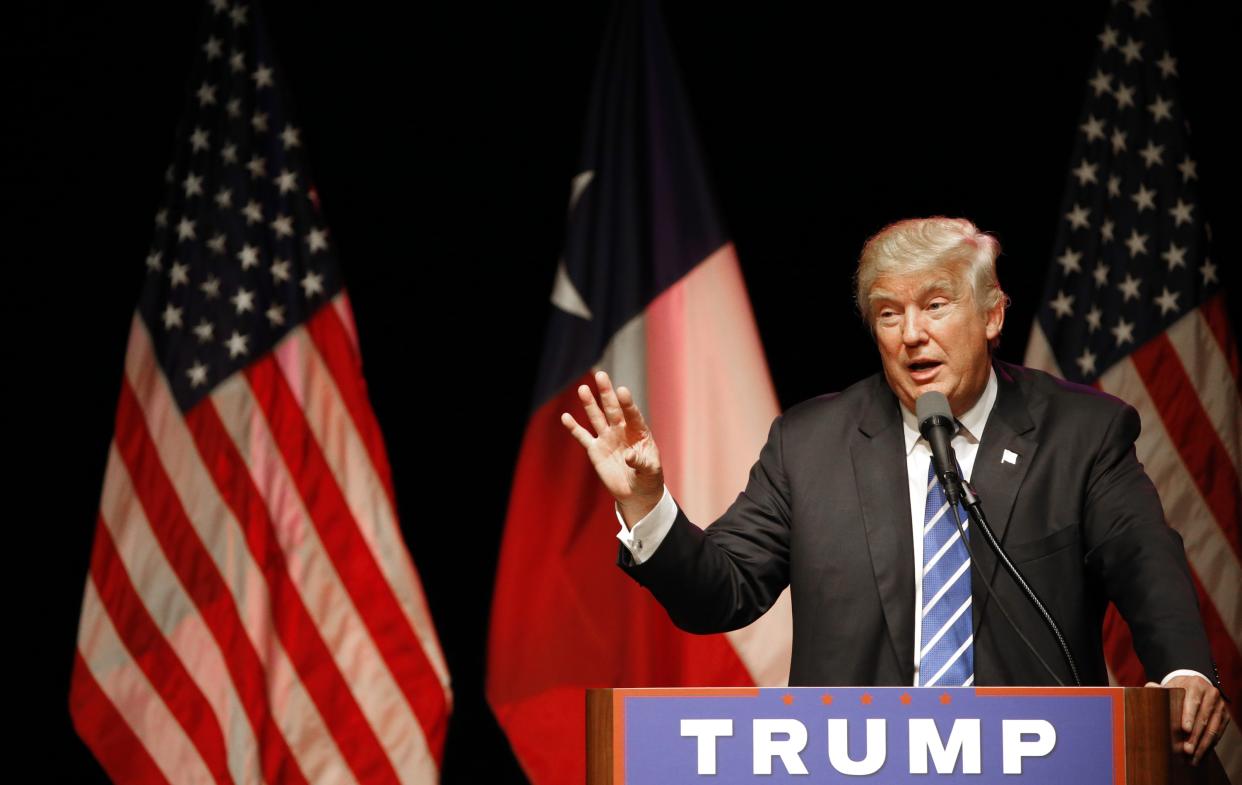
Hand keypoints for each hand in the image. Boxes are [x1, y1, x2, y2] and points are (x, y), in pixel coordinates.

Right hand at [561, 370, 663, 525]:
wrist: (637, 493)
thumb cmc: (649, 479)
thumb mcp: (651, 472)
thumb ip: (641, 463)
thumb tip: (629, 456)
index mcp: (639, 433)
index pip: (633, 415)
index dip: (627, 403)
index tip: (622, 391)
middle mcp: (622, 431)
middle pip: (613, 409)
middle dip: (606, 393)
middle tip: (600, 375)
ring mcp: (607, 439)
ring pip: (597, 418)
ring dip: (590, 404)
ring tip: (583, 389)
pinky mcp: (595, 450)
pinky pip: (583, 437)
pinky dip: (574, 428)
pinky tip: (566, 417)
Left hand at [1150, 676, 1229, 764]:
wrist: (1198, 686)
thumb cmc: (1179, 689)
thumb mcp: (1170, 686)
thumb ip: (1159, 688)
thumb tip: (1149, 688)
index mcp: (1195, 685)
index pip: (1193, 701)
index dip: (1189, 715)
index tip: (1185, 729)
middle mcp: (1211, 694)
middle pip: (1203, 718)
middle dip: (1195, 736)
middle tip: (1186, 750)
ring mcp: (1220, 706)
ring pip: (1212, 728)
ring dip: (1202, 745)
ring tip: (1192, 756)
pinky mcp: (1225, 716)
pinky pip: (1218, 733)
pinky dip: (1209, 745)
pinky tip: (1200, 754)